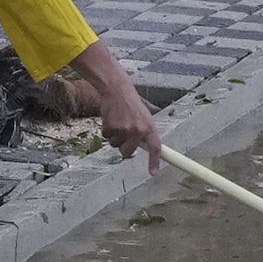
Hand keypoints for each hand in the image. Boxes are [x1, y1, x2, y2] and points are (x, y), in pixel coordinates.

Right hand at [67, 42, 161, 170]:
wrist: (117, 89)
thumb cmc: (130, 104)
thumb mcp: (143, 117)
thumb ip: (144, 132)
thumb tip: (144, 148)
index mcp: (149, 127)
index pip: (155, 147)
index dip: (155, 161)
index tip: (153, 172)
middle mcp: (138, 130)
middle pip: (128, 152)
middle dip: (123, 147)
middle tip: (123, 133)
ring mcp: (124, 129)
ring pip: (115, 145)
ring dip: (114, 136)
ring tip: (118, 120)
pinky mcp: (112, 127)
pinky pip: (106, 137)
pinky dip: (106, 130)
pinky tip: (111, 118)